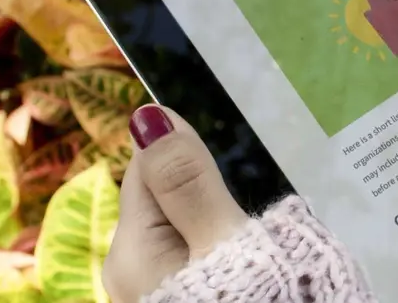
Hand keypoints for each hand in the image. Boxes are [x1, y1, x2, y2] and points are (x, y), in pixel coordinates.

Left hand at [104, 105, 249, 301]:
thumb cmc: (249, 302)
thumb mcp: (225, 243)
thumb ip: (189, 181)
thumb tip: (149, 114)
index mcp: (132, 250)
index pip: (148, 169)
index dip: (191, 155)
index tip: (239, 162)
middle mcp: (134, 273)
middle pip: (170, 201)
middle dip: (213, 193)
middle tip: (261, 210)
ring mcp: (158, 293)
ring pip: (190, 232)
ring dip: (226, 226)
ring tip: (265, 241)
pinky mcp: (183, 300)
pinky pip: (202, 260)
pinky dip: (230, 255)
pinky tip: (258, 266)